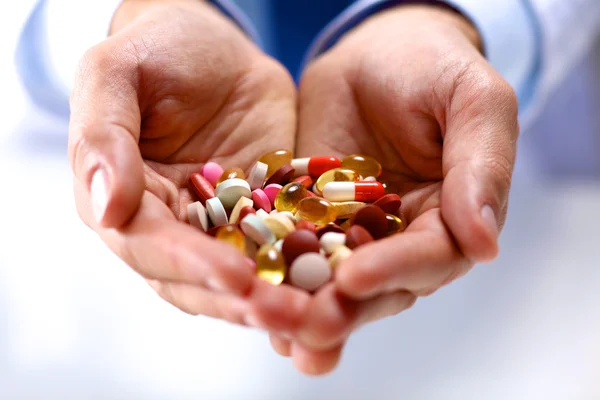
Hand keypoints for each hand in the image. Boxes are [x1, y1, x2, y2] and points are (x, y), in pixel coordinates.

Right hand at [69, 0, 309, 332]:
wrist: (216, 43)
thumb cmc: (158, 48)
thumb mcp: (116, 73)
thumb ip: (103, 136)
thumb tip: (107, 210)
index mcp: (124, 197)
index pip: (150, 246)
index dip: (191, 265)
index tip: (236, 279)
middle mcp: (170, 222)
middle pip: (198, 277)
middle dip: (240, 300)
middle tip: (287, 315)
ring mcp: (219, 222)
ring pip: (243, 272)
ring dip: (276, 297)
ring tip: (316, 314)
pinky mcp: (262, 212)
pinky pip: (282, 244)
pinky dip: (305, 266)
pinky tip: (336, 283)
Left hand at [273, 5, 518, 373]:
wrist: (376, 52)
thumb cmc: (433, 66)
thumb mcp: (473, 100)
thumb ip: (482, 165)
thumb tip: (484, 246)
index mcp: (450, 216)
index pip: (431, 256)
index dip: (396, 270)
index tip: (356, 278)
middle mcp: (401, 236)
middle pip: (380, 285)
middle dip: (345, 308)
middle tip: (309, 325)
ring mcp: (352, 231)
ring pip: (333, 279)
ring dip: (306, 309)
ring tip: (279, 331)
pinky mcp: (310, 217)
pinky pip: (294, 250)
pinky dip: (277, 275)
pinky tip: (252, 303)